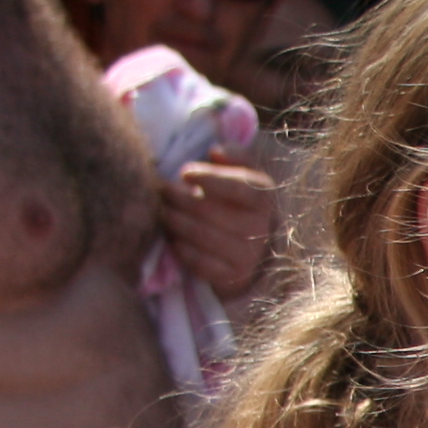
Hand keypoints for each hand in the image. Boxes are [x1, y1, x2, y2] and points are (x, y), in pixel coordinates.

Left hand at [158, 154, 276, 299]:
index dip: (211, 179)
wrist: (252, 247)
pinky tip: (174, 240)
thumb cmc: (237, 202)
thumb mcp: (244, 175)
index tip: (184, 173)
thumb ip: (235, 156)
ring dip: (176, 222)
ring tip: (163, 212)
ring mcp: (250, 255)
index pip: (241, 187)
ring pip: (205, 236)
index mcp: (265, 199)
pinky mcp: (235, 276)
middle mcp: (263, 228)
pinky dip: (184, 251)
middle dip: (181, 200)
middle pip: (213, 212)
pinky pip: (202, 265)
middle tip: (162, 191)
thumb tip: (215, 151)